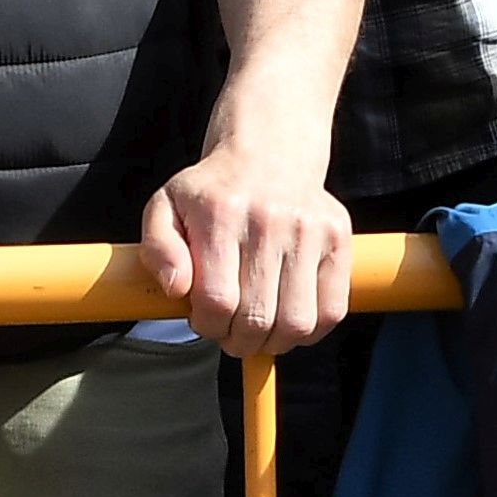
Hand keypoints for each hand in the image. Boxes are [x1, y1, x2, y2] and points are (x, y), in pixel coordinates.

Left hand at [144, 131, 352, 358]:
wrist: (268, 153)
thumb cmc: (211, 193)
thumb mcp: (165, 208)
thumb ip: (158, 249)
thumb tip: (176, 288)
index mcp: (220, 214)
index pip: (217, 300)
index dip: (207, 325)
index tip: (203, 320)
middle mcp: (268, 221)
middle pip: (257, 317)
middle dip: (237, 340)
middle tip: (229, 333)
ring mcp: (309, 230)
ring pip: (297, 322)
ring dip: (274, 342)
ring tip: (258, 332)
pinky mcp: (338, 239)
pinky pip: (332, 310)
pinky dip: (310, 332)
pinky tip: (288, 323)